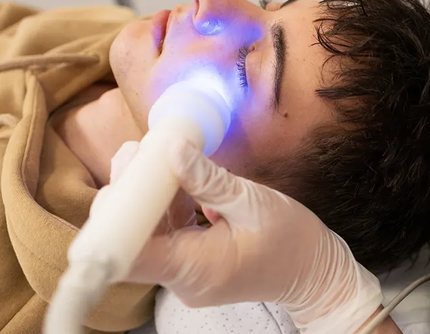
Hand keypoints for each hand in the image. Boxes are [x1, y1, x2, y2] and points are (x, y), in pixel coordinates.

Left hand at [100, 140, 383, 332]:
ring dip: (149, 196)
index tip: (123, 177)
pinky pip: (166, 233)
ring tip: (157, 156)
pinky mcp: (190, 263)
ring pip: (148, 232)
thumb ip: (208, 180)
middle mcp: (181, 278)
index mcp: (194, 268)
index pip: (131, 253)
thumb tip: (171, 150)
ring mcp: (184, 273)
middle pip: (134, 238)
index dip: (116, 218)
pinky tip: (177, 178)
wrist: (313, 273)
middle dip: (132, 194)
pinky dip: (167, 205)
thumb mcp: (252, 202)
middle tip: (140, 153)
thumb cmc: (290, 242)